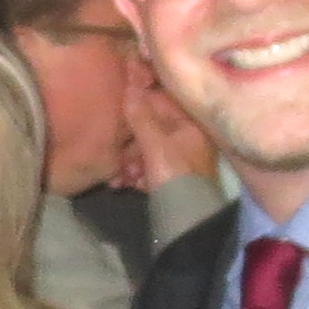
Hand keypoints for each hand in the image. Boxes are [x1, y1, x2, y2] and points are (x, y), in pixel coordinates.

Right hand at [122, 51, 219, 191]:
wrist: (186, 221)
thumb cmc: (175, 177)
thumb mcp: (155, 145)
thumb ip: (141, 116)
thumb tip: (129, 86)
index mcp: (190, 125)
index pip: (163, 100)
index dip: (140, 98)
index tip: (119, 96)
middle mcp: (186, 138)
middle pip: (150, 126)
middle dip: (129, 140)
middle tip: (117, 153)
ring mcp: (178, 158)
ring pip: (145, 148)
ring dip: (128, 161)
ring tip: (120, 177)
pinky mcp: (169, 177)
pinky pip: (146, 166)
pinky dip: (134, 174)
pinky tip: (124, 184)